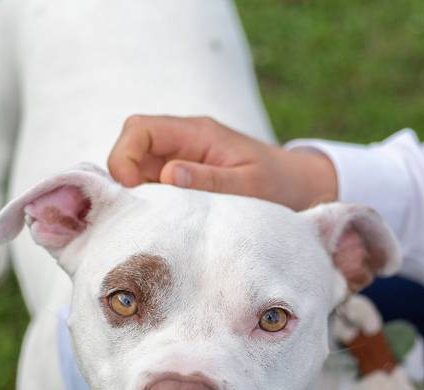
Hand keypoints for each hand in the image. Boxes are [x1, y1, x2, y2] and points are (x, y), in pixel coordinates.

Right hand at [107, 115, 337, 210]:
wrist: (300, 188)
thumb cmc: (279, 183)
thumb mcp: (250, 185)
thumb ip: (211, 180)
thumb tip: (169, 175)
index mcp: (197, 133)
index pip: (139, 129)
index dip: (124, 158)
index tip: (133, 192)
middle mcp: (183, 142)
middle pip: (130, 147)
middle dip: (124, 178)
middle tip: (139, 212)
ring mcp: (181, 160)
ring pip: (137, 169)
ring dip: (137, 194)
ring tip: (153, 222)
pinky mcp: (184, 179)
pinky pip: (154, 186)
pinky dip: (151, 204)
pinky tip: (165, 225)